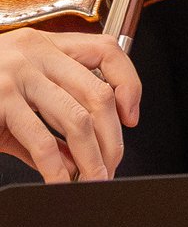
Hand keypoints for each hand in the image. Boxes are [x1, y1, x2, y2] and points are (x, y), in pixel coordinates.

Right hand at [0, 28, 140, 181]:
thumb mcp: (21, 89)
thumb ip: (54, 114)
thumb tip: (85, 151)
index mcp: (49, 44)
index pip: (108, 52)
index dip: (129, 84)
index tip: (131, 117)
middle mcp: (37, 54)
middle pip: (98, 94)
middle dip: (112, 137)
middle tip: (113, 163)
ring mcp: (17, 77)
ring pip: (76, 118)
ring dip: (91, 156)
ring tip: (95, 177)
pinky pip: (39, 139)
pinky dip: (56, 166)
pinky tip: (61, 181)